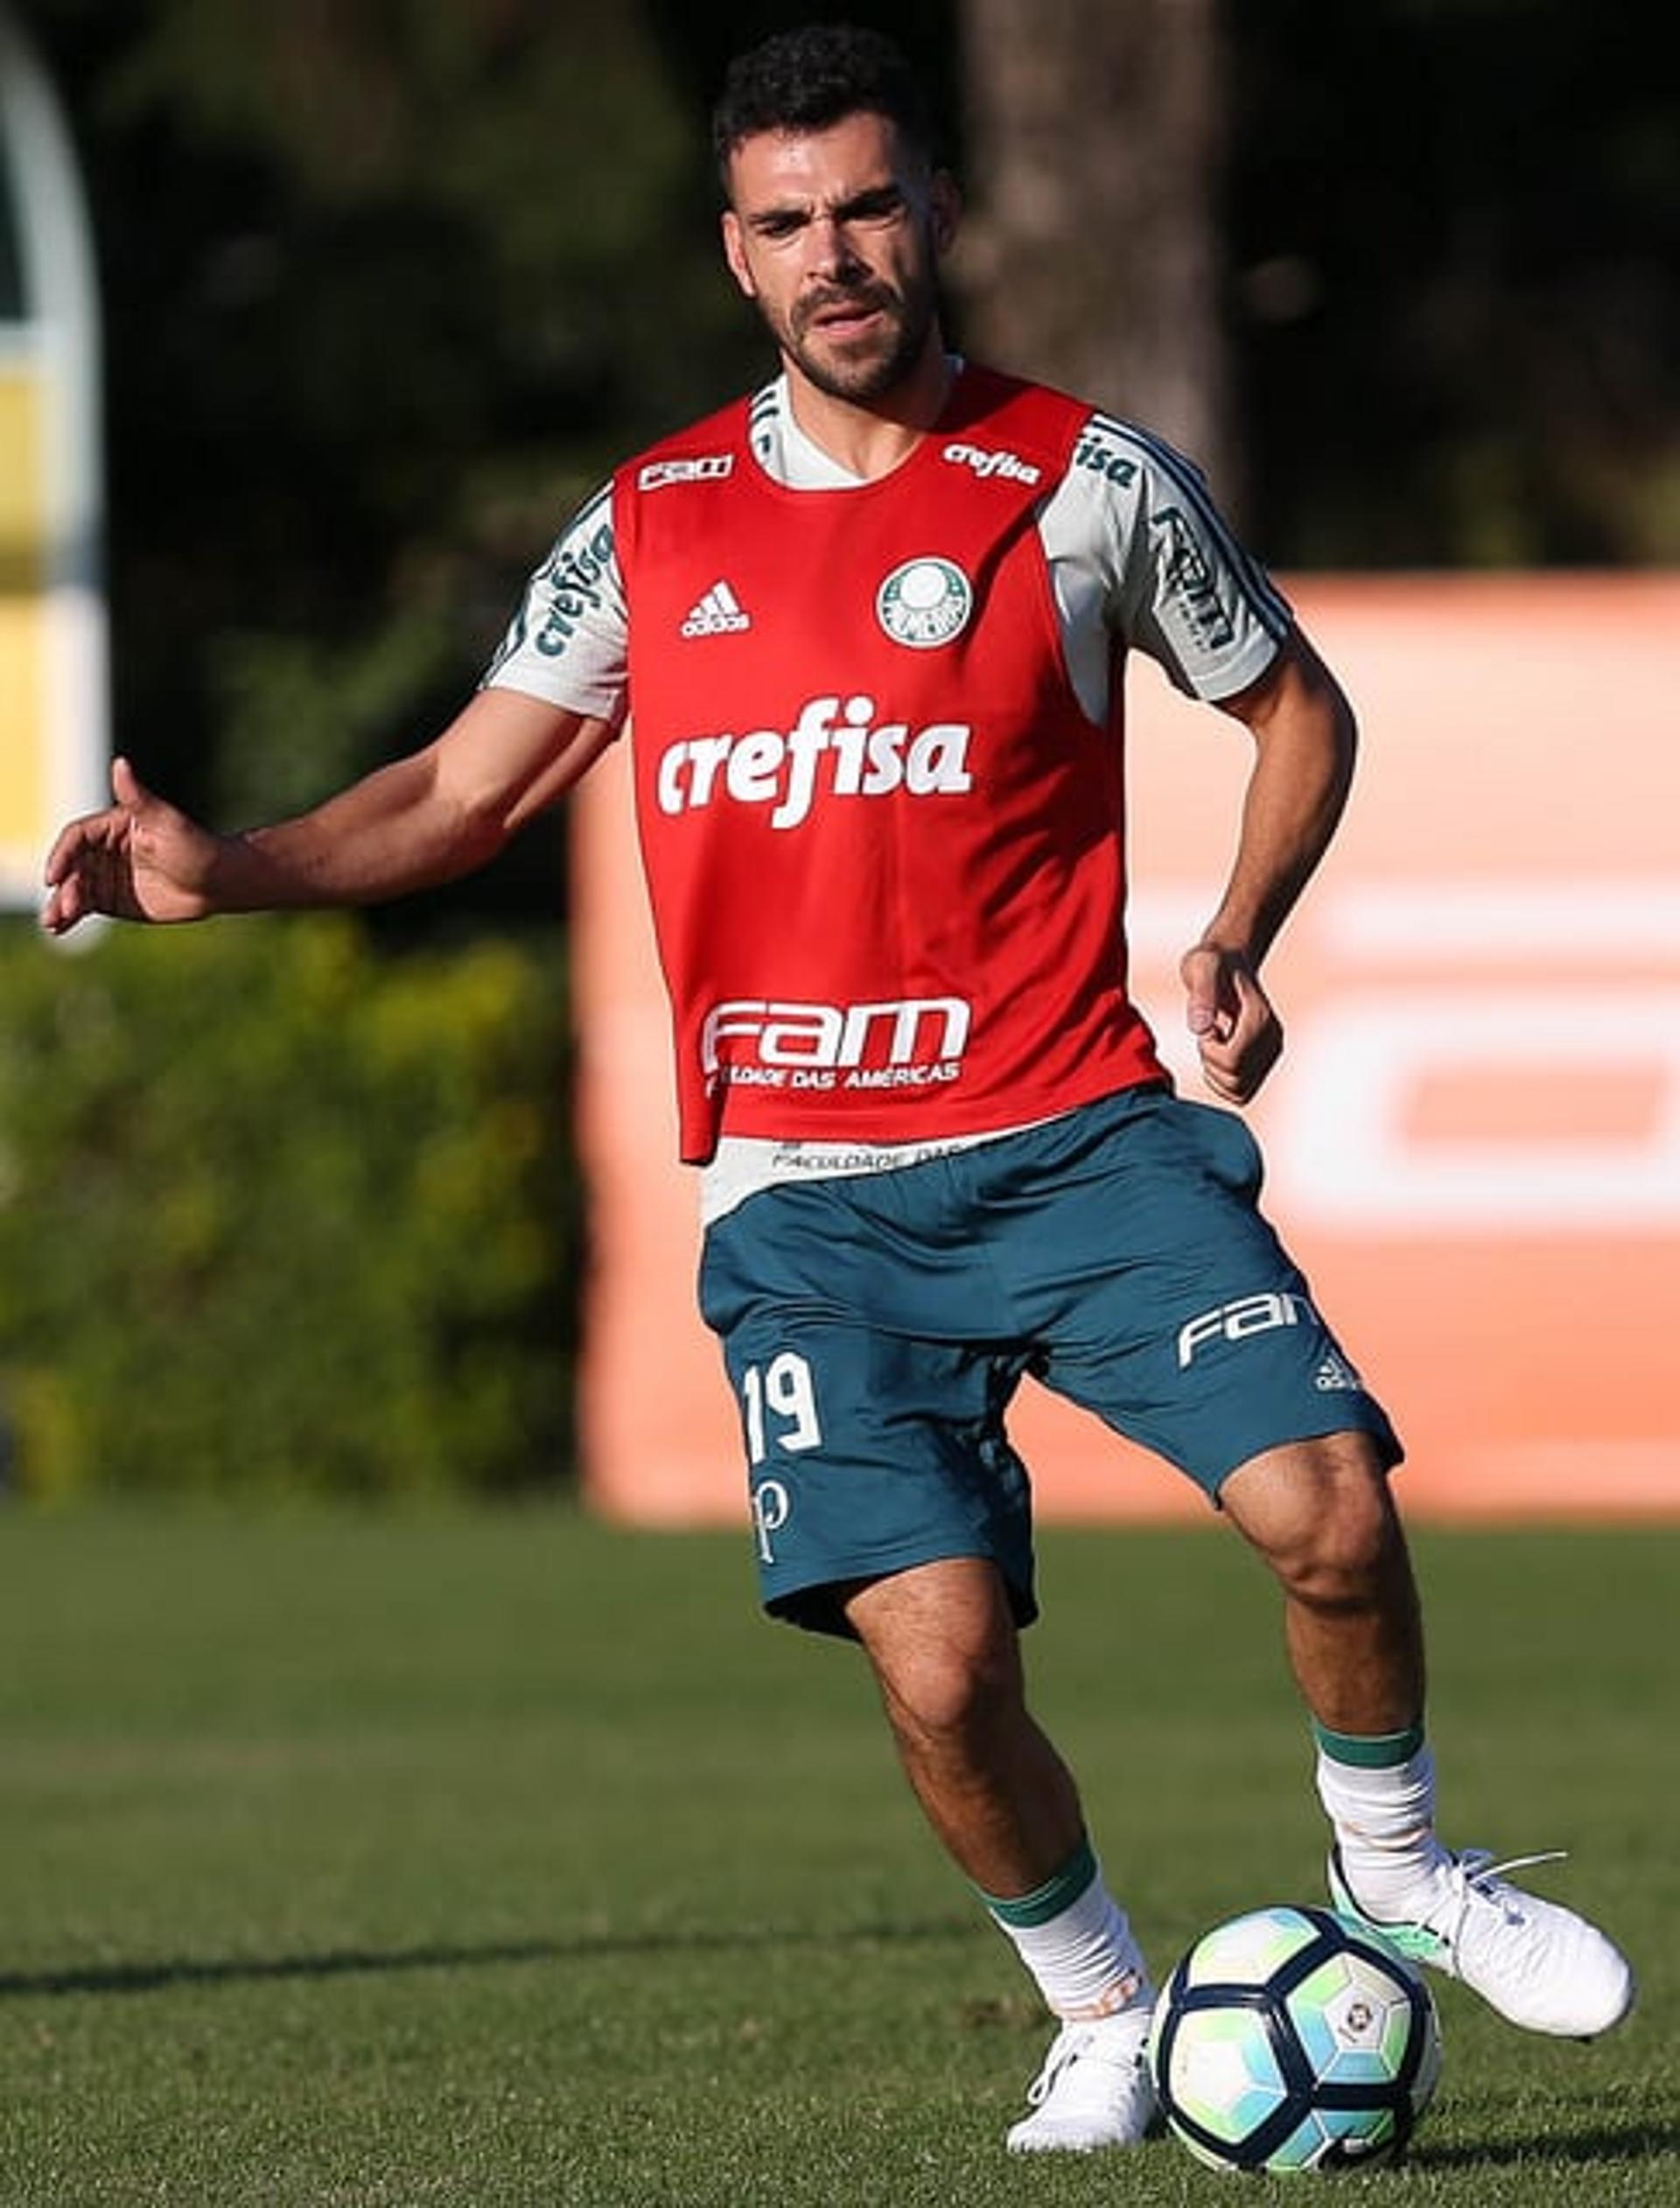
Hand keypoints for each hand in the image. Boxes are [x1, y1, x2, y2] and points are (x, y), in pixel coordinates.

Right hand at [40, 757, 222, 934]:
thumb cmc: (197, 846)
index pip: (77, 838)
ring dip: (61, 904)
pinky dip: (70, 917)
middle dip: (65, 887)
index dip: (62, 855)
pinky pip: (84, 907)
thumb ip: (138, 797)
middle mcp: (104, 850)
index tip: (55, 876)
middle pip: (73, 866)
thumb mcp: (166, 822)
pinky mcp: (111, 899)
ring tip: (52, 923)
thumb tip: (121, 762)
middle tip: (64, 908)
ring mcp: (105, 875)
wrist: (219, 882)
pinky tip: (60, 928)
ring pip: (75, 888)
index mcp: (111, 826)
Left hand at [1180, 941, 1282, 1103]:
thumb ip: (1201, 995)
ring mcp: (1270, 1053)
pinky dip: (1222, 1082)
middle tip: (1206, 1034)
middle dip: (1211, 1063)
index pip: (1231, 1061)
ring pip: (1239, 1092)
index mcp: (1260, 1019)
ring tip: (1212, 1043)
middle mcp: (1273, 1040)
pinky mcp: (1263, 1063)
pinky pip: (1241, 1093)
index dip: (1208, 1049)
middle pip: (1235, 1081)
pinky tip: (1216, 1054)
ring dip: (1216, 1074)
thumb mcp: (1200, 967)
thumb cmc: (1211, 963)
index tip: (1205, 1026)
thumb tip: (1200, 1028)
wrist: (1226, 962)